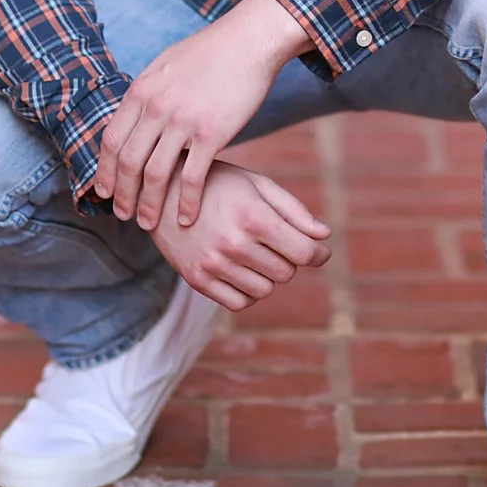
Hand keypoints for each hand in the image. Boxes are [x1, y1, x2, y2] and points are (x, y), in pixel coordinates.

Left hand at [95, 0, 311, 228]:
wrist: (249, 40)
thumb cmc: (211, 52)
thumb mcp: (166, 65)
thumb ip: (148, 92)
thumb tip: (134, 114)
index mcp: (141, 90)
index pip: (111, 140)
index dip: (104, 171)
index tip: (103, 192)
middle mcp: (156, 107)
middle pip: (128, 162)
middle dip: (122, 194)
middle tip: (122, 215)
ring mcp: (182, 121)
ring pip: (155, 174)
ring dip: (148, 205)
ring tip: (148, 224)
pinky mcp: (211, 133)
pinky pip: (192, 176)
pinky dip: (186, 202)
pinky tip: (186, 219)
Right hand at [149, 161, 331, 309]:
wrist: (162, 190)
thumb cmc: (219, 184)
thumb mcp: (257, 185)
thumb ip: (293, 211)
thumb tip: (324, 237)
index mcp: (254, 217)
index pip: (303, 253)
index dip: (317, 255)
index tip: (318, 252)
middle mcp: (234, 244)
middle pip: (286, 273)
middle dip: (288, 260)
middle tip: (275, 244)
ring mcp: (213, 264)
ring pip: (265, 290)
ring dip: (267, 276)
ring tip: (255, 254)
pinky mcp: (196, 279)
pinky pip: (239, 303)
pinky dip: (247, 291)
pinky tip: (241, 271)